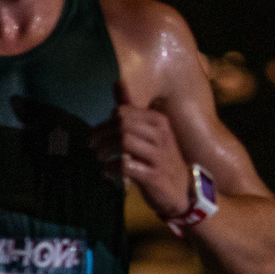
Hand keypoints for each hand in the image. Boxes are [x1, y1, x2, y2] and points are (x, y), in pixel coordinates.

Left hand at [100, 82, 193, 219]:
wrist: (182, 190)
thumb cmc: (160, 159)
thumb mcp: (149, 133)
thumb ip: (132, 111)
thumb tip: (117, 83)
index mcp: (159, 121)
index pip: (123, 112)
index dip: (105, 122)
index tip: (98, 134)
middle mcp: (162, 135)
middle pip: (121, 125)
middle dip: (101, 134)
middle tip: (92, 145)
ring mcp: (160, 156)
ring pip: (123, 142)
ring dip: (105, 150)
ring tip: (100, 157)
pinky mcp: (155, 176)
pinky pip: (125, 166)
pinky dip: (110, 168)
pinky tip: (106, 172)